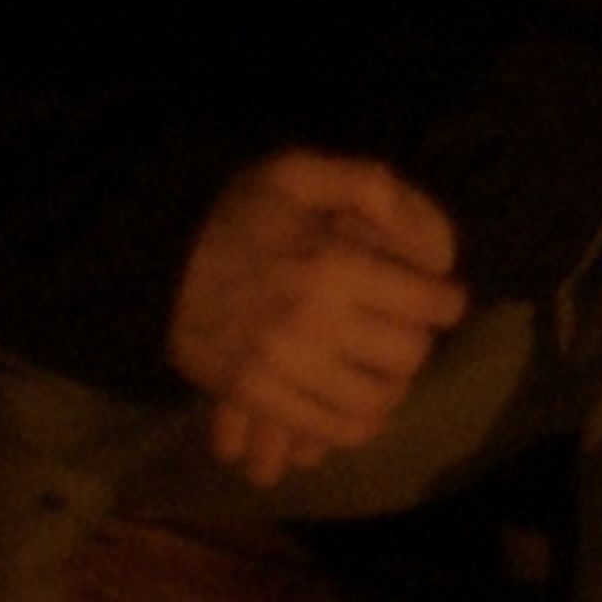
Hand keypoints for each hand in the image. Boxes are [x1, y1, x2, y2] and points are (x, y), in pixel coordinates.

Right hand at [169, 147, 469, 488]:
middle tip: (410, 332)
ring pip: (374, 401)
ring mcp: (279, 363)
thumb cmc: (239, 214)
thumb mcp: (297, 172)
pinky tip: (360, 405)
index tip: (445, 299)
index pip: (426, 302)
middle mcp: (309, 318)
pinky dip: (355, 425)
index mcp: (330, 262)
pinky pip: (328, 428)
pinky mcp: (254, 395)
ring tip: (388, 371)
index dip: (446, 302)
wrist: (155, 258)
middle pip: (407, 355)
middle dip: (420, 343)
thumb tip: (411, 212)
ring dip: (393, 389)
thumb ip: (363, 182)